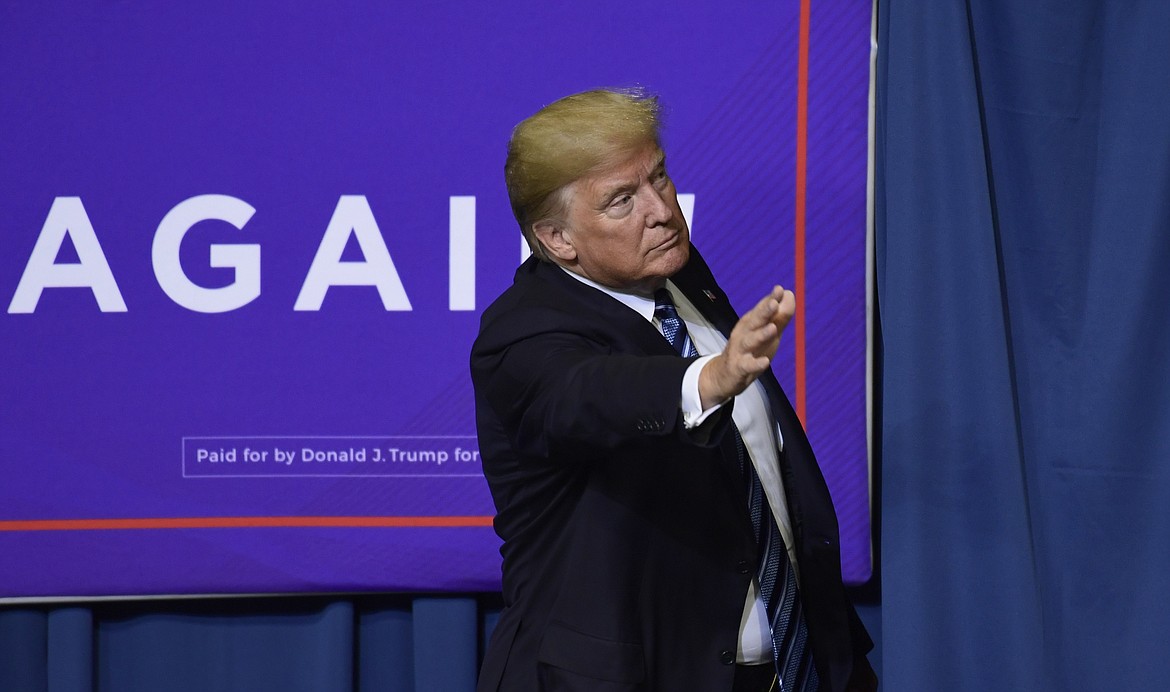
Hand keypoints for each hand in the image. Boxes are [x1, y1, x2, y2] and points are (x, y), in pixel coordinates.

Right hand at [698, 286, 793, 408]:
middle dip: (764, 311)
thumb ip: (779, 315)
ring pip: (750, 341)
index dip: (771, 300)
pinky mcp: (738, 367)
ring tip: (772, 329)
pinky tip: (765, 362)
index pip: (762, 309)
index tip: (780, 290)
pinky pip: (747, 365)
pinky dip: (756, 364)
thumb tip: (790, 294)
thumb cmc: (750, 350)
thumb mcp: (766, 332)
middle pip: (755, 321)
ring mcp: (740, 350)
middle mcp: (744, 333)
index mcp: (751, 323)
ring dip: (761, 334)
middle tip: (774, 302)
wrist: (724, 375)